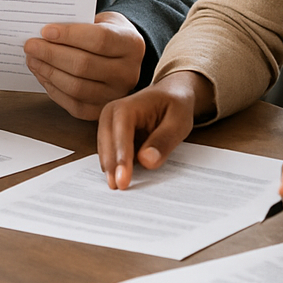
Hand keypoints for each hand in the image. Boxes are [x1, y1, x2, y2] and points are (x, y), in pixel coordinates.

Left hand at [23, 11, 144, 119]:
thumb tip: (44, 31)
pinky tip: (42, 74)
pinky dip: (53, 89)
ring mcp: (116, 95)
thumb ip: (79, 22)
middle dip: (51, 55)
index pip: (99, 39)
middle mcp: (128, 73)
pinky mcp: (101, 111)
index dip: (70, 35)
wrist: (123, 56)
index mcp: (131, 44)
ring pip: (76, 87)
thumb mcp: (102, 20)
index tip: (45, 30)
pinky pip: (73, 104)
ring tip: (32, 59)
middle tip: (30, 45)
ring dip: (48, 72)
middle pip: (84, 65)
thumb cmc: (108, 33)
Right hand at [97, 70, 211, 188]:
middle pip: (106, 143)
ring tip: (117, 188)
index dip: (121, 158)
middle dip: (111, 166)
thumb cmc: (175, 105)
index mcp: (126, 106)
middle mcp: (111, 113)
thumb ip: (164, 140)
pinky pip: (109, 153)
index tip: (123, 180)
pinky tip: (119, 179)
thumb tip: (146, 160)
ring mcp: (108, 124)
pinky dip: (113, 166)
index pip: (120, 134)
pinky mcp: (110, 135)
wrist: (171, 94)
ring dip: (110, 168)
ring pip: (104, 150)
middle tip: (118, 188)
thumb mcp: (178, 121)